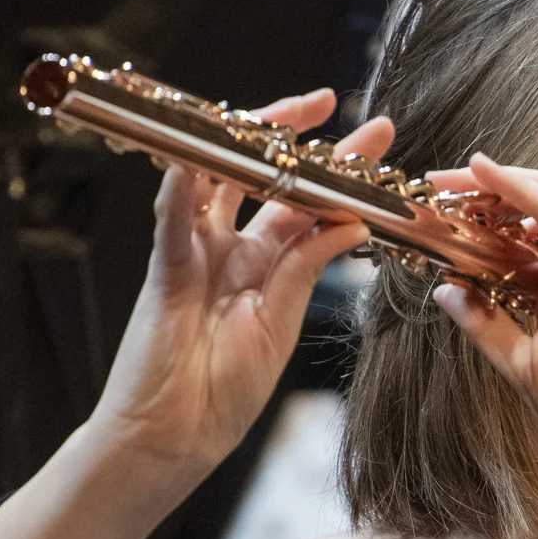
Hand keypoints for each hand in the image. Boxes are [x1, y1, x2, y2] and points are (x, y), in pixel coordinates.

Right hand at [90, 91, 382, 471]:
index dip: (334, 167)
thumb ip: (308, 269)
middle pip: (258, 175)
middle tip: (328, 101)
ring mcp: (194, 254)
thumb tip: (350, 222)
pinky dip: (181, 193)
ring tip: (276, 116)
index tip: (372, 135)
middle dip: (289, 135)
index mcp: (263, 261)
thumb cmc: (226, 389)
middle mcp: (228, 248)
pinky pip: (171, 225)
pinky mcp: (164, 275)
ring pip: (212, 182)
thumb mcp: (281, 322)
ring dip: (240, 145)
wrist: (177, 437)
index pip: (302, 199)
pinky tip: (195, 163)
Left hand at [431, 156, 537, 538]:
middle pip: (528, 213)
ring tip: (462, 177)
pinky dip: (525, 191)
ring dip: (504, 183)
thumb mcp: (524, 370)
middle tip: (438, 184)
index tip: (432, 222)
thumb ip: (487, 328)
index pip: (512, 248)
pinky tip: (489, 173)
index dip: (474, 229)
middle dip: (482, 194)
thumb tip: (449, 291)